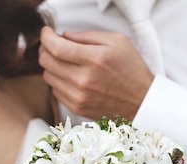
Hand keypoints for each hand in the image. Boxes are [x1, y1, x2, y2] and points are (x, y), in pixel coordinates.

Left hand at [39, 26, 153, 121]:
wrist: (141, 102)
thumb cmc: (132, 70)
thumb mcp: (118, 42)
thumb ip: (88, 36)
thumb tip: (65, 36)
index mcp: (95, 60)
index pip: (57, 48)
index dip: (46, 37)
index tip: (46, 33)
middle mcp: (84, 80)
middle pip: (47, 62)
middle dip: (45, 49)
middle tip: (53, 45)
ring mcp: (79, 97)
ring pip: (48, 76)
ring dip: (52, 66)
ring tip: (65, 62)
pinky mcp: (77, 108)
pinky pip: (55, 91)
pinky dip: (59, 81)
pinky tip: (72, 77)